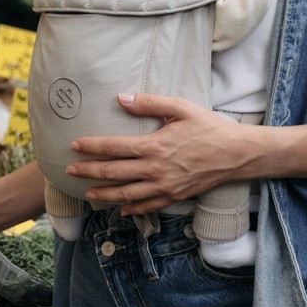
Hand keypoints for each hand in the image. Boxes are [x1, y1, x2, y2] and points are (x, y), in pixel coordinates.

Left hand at [66, 92, 254, 214]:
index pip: (114, 147)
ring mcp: (165, 186)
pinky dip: (131, 208)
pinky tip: (121, 209)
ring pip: (126, 194)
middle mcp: (156, 169)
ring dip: (104, 195)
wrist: (237, 154)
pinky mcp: (174, 196)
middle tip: (70, 171)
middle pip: (114, 173)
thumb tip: (121, 98)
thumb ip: (149, 103)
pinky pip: (148, 206)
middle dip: (89, 172)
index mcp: (154, 145)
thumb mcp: (180, 108)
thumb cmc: (209, 127)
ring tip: (88, 194)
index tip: (74, 145)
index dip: (91, 147)